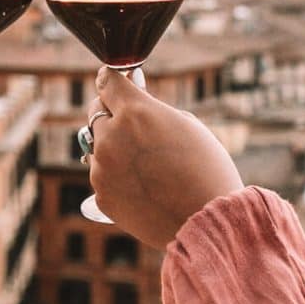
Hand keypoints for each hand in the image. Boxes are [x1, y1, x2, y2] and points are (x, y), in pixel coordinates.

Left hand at [87, 67, 242, 248]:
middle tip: (135, 123)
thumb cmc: (207, 169)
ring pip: (97, 145)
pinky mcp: (101, 195)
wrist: (208, 223)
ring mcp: (102, 168)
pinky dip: (116, 175)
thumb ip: (151, 108)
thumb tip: (132, 92)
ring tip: (147, 164)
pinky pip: (103, 175)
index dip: (113, 80)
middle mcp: (111, 137)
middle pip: (96, 112)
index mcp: (134, 112)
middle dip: (112, 113)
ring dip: (113, 146)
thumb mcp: (185, 125)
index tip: (115, 81)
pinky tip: (144, 185)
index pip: (107, 82)